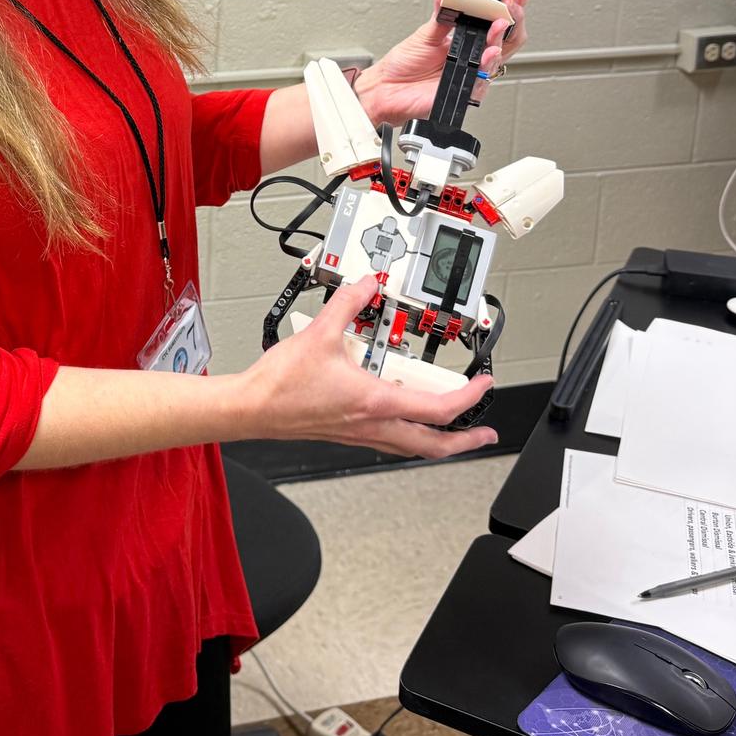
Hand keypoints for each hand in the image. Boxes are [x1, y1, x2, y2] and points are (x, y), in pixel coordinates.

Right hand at [238, 275, 497, 458]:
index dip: (469, 398)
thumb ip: (348, 304)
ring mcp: (359, 433)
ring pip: (411, 449)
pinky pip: (389, 442)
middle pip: (433, 445)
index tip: (483, 385)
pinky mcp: (345, 434)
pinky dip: (408, 437)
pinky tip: (403, 423)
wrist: (252, 408)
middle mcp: (372, 424)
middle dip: (465, 442)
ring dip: (439, 444)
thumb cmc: (281, 385)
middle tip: (484, 434)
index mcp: (375, 401)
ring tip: (453, 435)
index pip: (439, 408)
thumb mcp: (320, 333)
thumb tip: (367, 286)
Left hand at [351, 0, 531, 127]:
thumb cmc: (404, 65)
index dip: (511, 5)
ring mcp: (471, 73)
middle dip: (514, 18)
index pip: (497, 19)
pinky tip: (488, 53)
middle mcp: (474, 56)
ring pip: (499, 57)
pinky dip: (486, 66)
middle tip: (512, 4)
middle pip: (507, 38)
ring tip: (500, 24)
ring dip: (502, 38)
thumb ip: (441, 14)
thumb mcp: (424, 33)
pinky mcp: (464, 92)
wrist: (386, 90)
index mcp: (467, 38)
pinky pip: (482, 81)